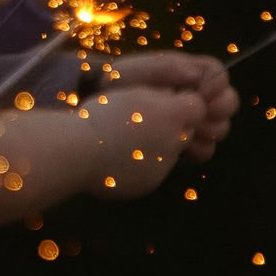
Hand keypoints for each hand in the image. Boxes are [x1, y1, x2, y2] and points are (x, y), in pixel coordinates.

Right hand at [84, 85, 205, 197]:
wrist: (79, 152)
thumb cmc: (103, 114)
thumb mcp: (134, 92)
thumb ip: (161, 96)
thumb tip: (175, 98)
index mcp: (172, 115)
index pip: (196, 108)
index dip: (181, 104)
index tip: (162, 103)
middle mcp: (175, 141)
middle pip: (185, 133)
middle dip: (170, 128)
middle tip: (140, 122)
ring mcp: (163, 166)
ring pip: (170, 153)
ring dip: (155, 147)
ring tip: (125, 141)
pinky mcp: (149, 183)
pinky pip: (153, 171)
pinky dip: (142, 164)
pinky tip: (119, 158)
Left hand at [106, 50, 235, 158]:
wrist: (98, 116)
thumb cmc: (115, 87)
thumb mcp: (135, 71)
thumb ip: (166, 69)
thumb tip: (196, 75)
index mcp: (185, 72)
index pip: (218, 74)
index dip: (217, 85)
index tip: (203, 95)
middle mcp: (193, 96)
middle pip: (227, 102)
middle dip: (219, 110)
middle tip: (201, 117)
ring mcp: (190, 120)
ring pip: (220, 127)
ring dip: (210, 130)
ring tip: (189, 133)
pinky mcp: (182, 142)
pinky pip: (205, 149)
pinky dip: (199, 149)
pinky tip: (184, 150)